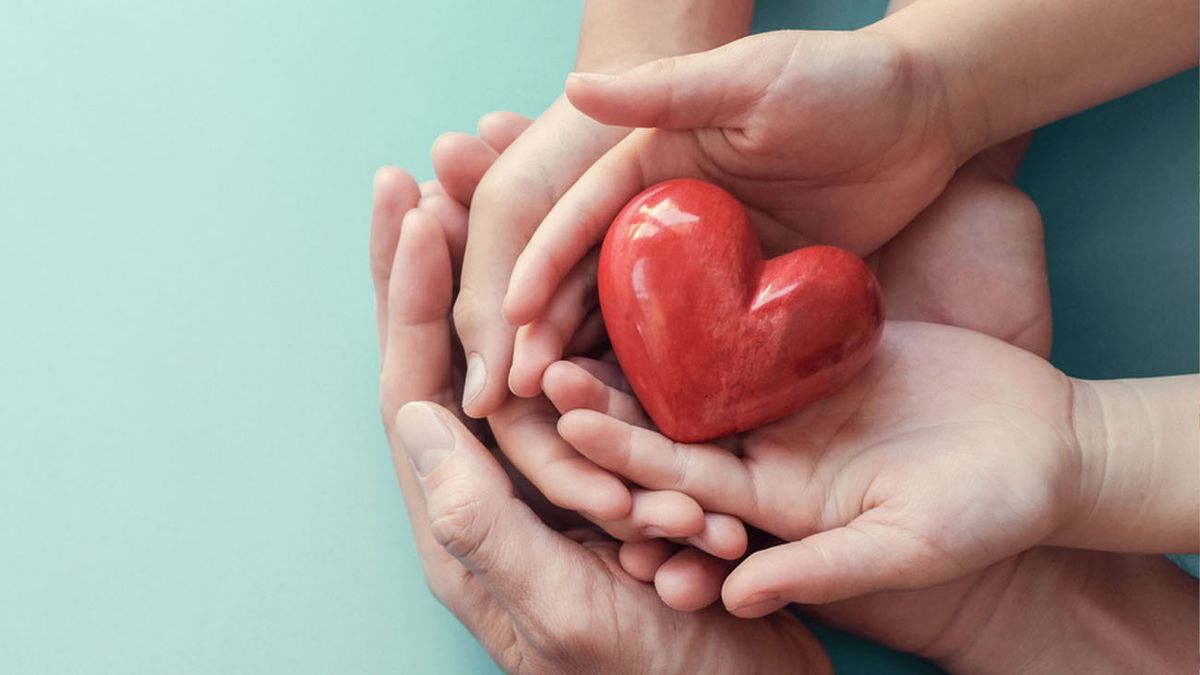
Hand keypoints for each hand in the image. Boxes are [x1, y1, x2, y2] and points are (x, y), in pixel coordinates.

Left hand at [368, 163, 831, 673]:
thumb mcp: (568, 616)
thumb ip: (486, 530)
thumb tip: (417, 425)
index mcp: (468, 528)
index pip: (415, 390)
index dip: (409, 297)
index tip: (413, 206)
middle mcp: (495, 497)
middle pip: (447, 358)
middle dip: (433, 266)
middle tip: (433, 171)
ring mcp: (547, 485)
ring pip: (507, 358)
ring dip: (494, 277)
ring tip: (488, 197)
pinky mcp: (601, 480)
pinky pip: (571, 384)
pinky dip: (565, 319)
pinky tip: (571, 265)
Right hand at [502, 29, 963, 383]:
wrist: (925, 114)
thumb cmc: (836, 78)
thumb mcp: (748, 77)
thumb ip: (664, 92)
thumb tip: (576, 88)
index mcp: (651, 169)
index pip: (581, 222)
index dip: (543, 267)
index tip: (508, 315)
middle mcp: (670, 226)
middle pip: (600, 287)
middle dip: (557, 334)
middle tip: (525, 388)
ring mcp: (712, 272)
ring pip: (646, 330)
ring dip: (611, 372)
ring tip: (580, 422)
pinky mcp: (758, 304)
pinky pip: (711, 352)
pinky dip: (683, 386)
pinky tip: (662, 429)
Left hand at [551, 320, 1083, 611]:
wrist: (1046, 450)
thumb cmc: (990, 513)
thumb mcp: (908, 547)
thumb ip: (823, 568)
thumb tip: (739, 598)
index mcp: (773, 505)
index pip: (681, 480)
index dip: (623, 453)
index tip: (565, 422)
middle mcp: (766, 450)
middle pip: (675, 421)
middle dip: (610, 398)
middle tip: (544, 362)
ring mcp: (789, 397)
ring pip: (703, 366)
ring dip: (646, 343)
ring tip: (584, 306)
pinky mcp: (816, 349)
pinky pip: (755, 320)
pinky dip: (713, 299)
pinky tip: (666, 262)